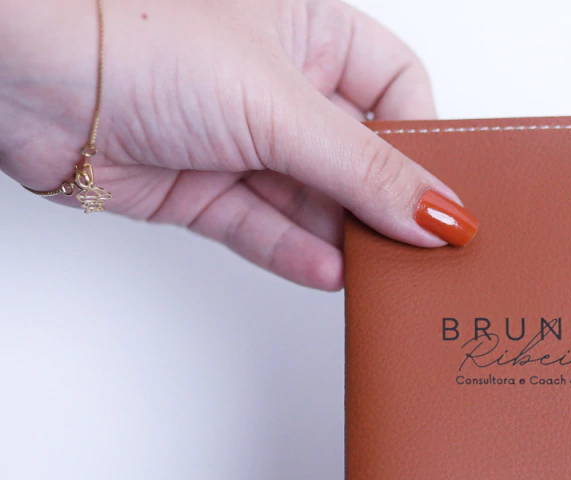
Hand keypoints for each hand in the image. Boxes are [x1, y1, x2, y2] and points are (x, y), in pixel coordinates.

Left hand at [0, 0, 478, 290]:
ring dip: (343, 237)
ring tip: (381, 272)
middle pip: (358, 156)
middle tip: (421, 249)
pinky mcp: (201, 186)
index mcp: (312, 32)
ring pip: (312, 199)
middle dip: (385, 203)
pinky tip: (330, 272)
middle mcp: (278, 84)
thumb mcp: (280, 104)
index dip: (423, 143)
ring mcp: (239, 138)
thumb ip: (367, 170)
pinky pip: (263, 227)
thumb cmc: (137, 35)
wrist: (24, 70)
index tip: (445, 197)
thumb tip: (441, 215)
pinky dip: (294, 252)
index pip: (397, 91)